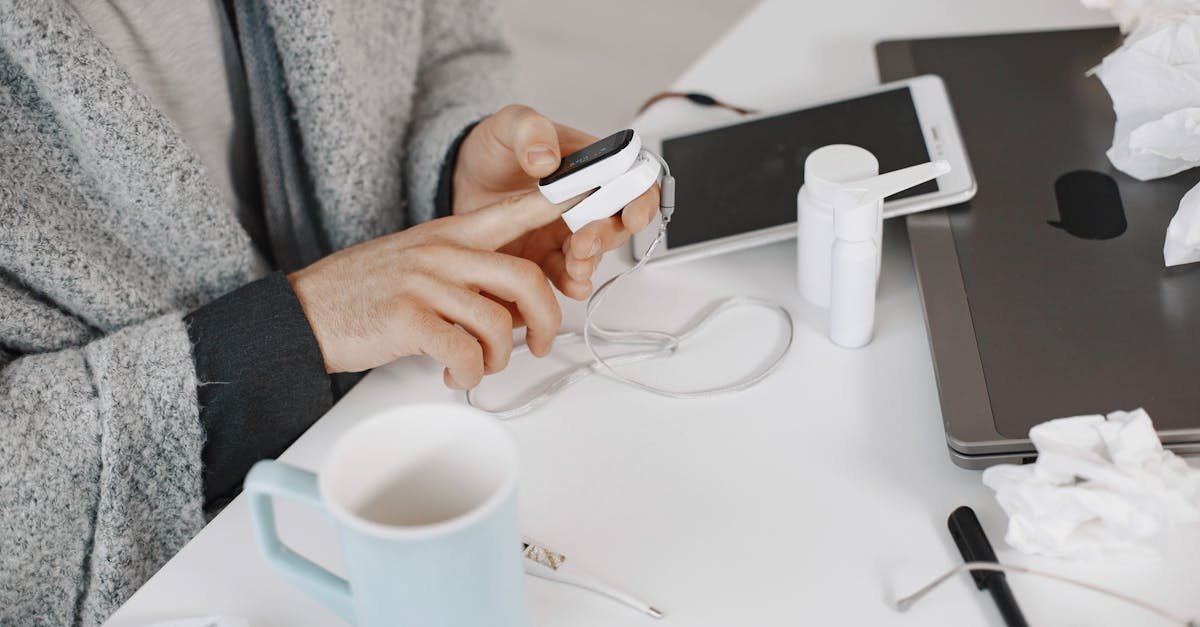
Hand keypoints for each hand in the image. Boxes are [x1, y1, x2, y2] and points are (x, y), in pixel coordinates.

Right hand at [288, 191, 575, 387]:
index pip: (515, 211)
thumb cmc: (362, 293)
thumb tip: (515, 310)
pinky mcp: (408, 319)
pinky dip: (469, 375)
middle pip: (525, 278)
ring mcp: (425, 283)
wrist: (303, 312)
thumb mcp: (418, 264)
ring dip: (499, 358)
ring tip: (478, 367)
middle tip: (542, 343)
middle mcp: (442, 252)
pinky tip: (454, 376)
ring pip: (498, 323)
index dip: (560, 202)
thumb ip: (468, 275)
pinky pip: (465, 353)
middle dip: (547, 319)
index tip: (596, 189)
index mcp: (449, 233)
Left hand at [453, 105, 659, 299]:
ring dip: (590, 262)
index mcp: (593, 165)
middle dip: (607, 237)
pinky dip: (573, 281)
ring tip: (575, 266)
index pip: (634, 181)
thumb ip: (530, 130)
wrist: (463, 178)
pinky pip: (567, 273)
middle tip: (584, 242)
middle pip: (617, 223)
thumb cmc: (496, 148)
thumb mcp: (510, 124)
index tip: (631, 215)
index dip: (641, 200)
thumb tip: (546, 159)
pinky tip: (572, 285)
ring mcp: (568, 231)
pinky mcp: (547, 255)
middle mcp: (588, 201)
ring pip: (595, 252)